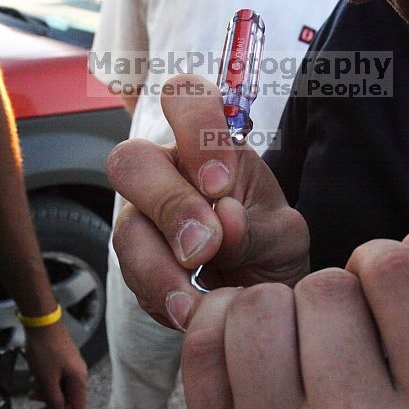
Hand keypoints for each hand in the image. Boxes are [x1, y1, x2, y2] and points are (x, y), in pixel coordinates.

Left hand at [24, 322, 87, 408]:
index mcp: (78, 379)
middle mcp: (78, 372)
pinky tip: (34, 379)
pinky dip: (46, 382)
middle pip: (69, 398)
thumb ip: (54, 399)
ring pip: (61, 387)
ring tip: (31, 392)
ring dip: (46, 393)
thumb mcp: (47, 380)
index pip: (78, 406)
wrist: (42, 323)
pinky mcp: (63, 358)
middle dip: (52, 406)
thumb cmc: (45, 350)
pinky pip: (56, 376)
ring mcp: (71, 364)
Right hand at [105, 74, 309, 330]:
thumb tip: (222, 220)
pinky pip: (131, 275)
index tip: (221, 183)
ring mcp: (145, 219)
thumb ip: (256, 228)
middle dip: (168, 204)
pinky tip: (190, 309)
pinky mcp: (136, 263)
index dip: (194, 130)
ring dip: (160, 265)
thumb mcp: (282, 237)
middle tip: (205, 247)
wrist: (263, 300)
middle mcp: (168, 173)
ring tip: (195, 297)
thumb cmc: (272, 250)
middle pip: (132, 160)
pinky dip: (161, 295)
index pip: (184, 98)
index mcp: (209, 146)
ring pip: (127, 227)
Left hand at [182, 231, 408, 408]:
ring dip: (280, 311)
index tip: (386, 296)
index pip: (400, 276)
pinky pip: (202, 340)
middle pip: (325, 287)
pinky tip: (255, 351)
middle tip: (345, 340)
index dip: (390, 269)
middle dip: (338, 299)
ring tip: (300, 348)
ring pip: (256, 304)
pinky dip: (225, 326)